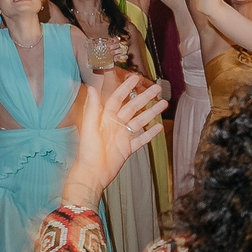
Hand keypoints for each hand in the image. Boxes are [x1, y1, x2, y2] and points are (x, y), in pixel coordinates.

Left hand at [67, 72, 166, 197]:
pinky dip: (150, 134)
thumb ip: (92, 107)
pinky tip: (159, 127)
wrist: (92, 173)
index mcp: (104, 117)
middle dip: (145, 97)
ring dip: (151, 112)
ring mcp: (122, 136)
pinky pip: (141, 139)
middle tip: (157, 88)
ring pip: (140, 121)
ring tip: (163, 104)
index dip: (126, 88)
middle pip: (133, 107)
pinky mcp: (127, 148)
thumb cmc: (87, 151)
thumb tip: (91, 87)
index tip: (135, 78)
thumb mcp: (89, 126)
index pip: (117, 98)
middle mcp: (114, 124)